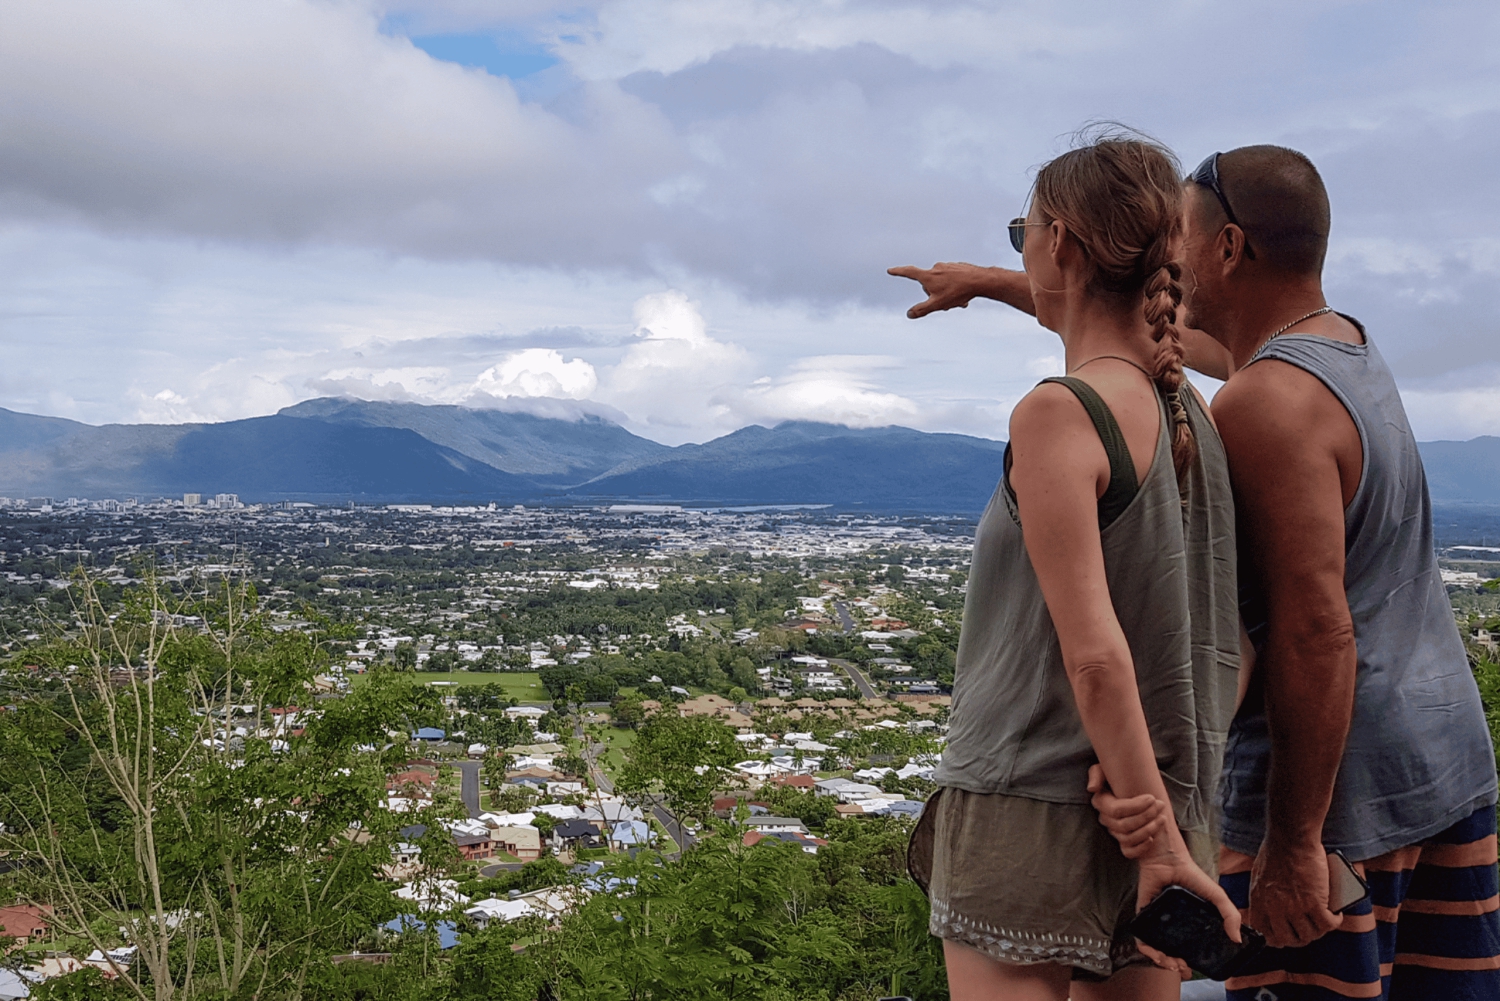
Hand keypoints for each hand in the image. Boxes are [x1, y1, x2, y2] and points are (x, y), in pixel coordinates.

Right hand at [887, 262, 987, 317]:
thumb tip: (909, 314)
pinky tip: (964, 294)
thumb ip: (922, 310)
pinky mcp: (958, 267)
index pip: (909, 272)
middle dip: (934, 294)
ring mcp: (947, 266)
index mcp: (928, 276)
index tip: (890, 270)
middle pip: (928, 284)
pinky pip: (952, 279)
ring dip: (947, 293)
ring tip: (958, 300)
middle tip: (947, 303)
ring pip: (941, 283)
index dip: (899, 272)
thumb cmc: (958, 292)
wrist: (980, 280)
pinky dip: (955, 287)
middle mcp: (936, 268)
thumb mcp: (937, 305)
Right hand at [1088, 764, 1169, 857]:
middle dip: (1145, 816)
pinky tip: (1153, 837)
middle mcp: (1106, 819)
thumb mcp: (1104, 769)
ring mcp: (1114, 832)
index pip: (1116, 810)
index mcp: (1101, 803)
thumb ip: (1096, 774)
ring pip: (1128, 838)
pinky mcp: (1123, 843)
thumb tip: (1092, 789)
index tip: (1152, 798)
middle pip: (1124, 825)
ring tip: (1162, 818)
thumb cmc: (1117, 777)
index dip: (1135, 806)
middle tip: (1161, 805)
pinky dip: (1141, 847)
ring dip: (1148, 829)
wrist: (1131, 788)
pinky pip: (1128, 852)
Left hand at [1135, 832, 1242, 978]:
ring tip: (1169, 962)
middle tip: (1180, 967)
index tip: (1190, 969)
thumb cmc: (1191, 874)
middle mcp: (1171, 924)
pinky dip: (1146, 948)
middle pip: (1169, 952)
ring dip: (1160, 961)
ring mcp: (1156, 920)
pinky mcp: (1143, 914)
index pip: (1187, 949)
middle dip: (1173, 965)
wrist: (1169, 858)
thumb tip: (1237, 939)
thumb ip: (1230, 915)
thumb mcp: (1217, 895)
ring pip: (1154, 948)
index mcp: (1188, 923)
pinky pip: (1140, 936)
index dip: (1188, 963)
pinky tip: (1155, 952)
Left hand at [1249, 840, 1341, 947]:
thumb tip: (1275, 908)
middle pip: (1290, 939)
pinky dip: (1335, 921)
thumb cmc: (1277, 850)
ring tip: (1324, 920)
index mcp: (1259, 901)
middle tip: (1310, 930)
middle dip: (1301, 938)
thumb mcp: (1261, 876)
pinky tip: (1337, 914)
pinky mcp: (1315, 903)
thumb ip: (1266, 895)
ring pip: (1311, 934)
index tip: (1288, 936)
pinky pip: (1328, 925)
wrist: (1290, 837)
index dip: (1278, 939)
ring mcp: (1295, 908)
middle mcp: (1275, 908)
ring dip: (1319, 930)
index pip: (1265, 934)